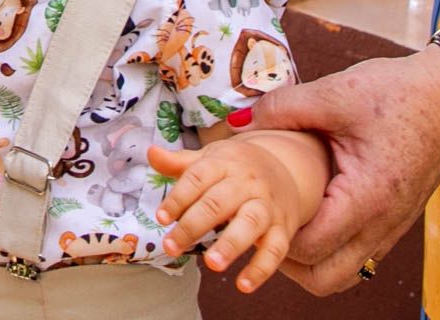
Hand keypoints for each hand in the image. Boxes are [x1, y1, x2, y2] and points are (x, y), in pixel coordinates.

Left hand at [151, 129, 331, 292]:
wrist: (287, 167)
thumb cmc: (237, 168)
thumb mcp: (211, 159)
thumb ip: (181, 163)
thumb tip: (151, 153)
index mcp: (225, 163)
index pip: (198, 177)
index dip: (179, 197)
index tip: (161, 218)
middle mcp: (247, 183)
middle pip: (219, 202)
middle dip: (193, 226)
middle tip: (171, 247)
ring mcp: (267, 205)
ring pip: (251, 222)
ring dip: (231, 244)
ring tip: (211, 264)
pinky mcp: (283, 228)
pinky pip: (276, 249)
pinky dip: (261, 269)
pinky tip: (243, 286)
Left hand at [242, 49, 439, 295]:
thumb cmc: (400, 95)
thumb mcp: (335, 93)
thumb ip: (282, 109)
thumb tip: (237, 122)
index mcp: (365, 198)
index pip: (309, 248)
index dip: (273, 235)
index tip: (252, 208)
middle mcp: (381, 225)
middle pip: (325, 279)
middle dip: (287, 263)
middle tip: (264, 226)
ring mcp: (391, 229)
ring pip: (343, 274)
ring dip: (310, 262)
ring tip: (286, 223)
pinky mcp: (394, 222)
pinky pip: (357, 256)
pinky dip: (330, 248)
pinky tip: (312, 212)